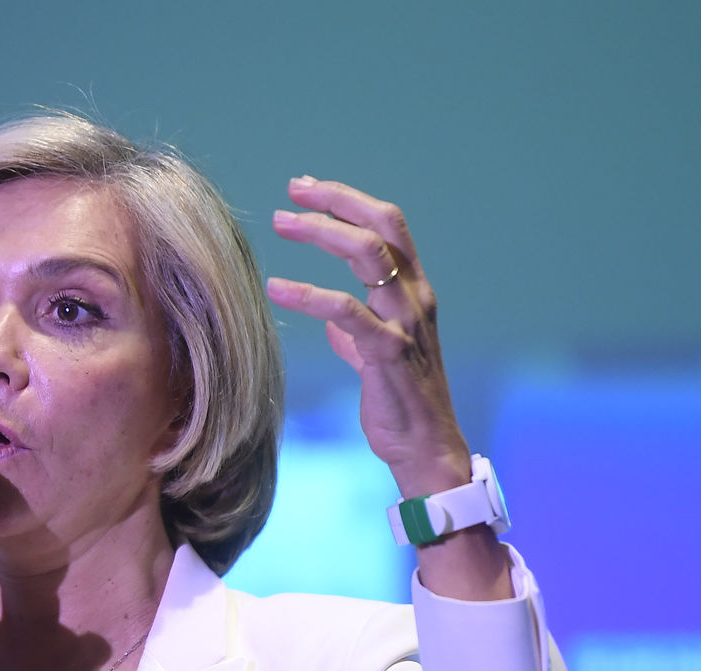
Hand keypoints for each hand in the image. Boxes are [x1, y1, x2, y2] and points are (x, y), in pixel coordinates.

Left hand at [267, 176, 471, 497]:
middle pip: (382, 227)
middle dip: (336, 201)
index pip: (388, 225)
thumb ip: (357, 332)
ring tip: (281, 222)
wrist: (424, 450)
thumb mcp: (376, 356)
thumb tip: (332, 323)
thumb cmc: (399, 402)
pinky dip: (308, 294)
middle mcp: (414, 298)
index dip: (348, 200)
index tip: (306, 189)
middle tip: (291, 194)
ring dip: (321, 232)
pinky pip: (346, 311)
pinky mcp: (387, 353)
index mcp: (413, 292)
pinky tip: (276, 288)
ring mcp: (405, 324)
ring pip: (369, 256)